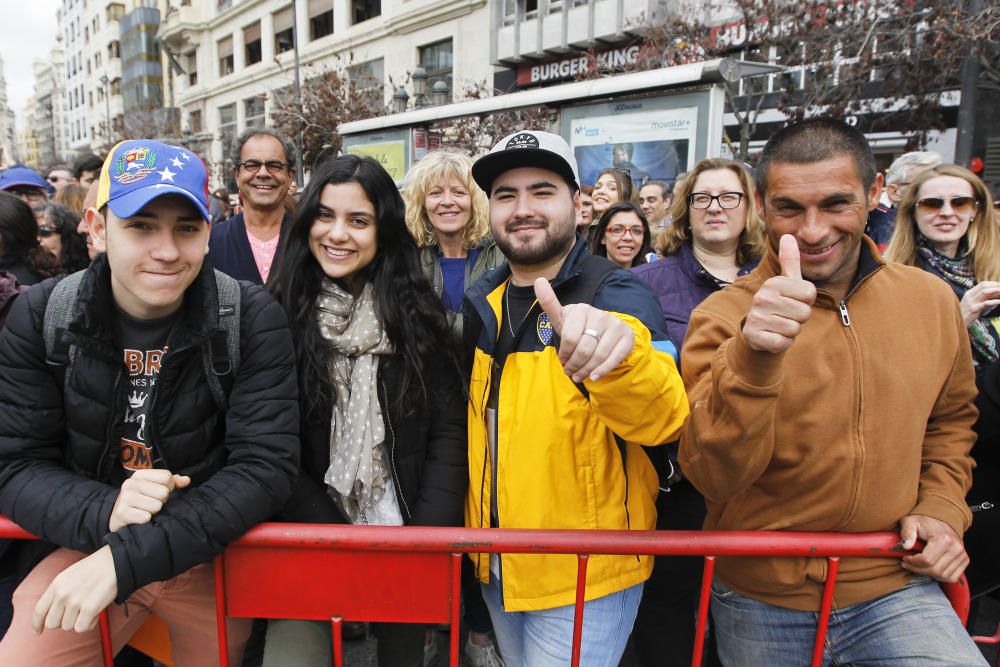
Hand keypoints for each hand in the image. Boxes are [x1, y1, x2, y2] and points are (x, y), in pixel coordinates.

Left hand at [32, 546, 117, 633]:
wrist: (115, 561)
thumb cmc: (95, 569)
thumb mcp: (70, 575)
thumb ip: (58, 592)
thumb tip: (53, 614)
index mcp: (56, 584)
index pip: (39, 611)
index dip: (36, 624)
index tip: (38, 632)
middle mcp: (63, 594)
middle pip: (52, 623)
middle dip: (62, 622)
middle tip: (75, 615)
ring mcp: (75, 602)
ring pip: (67, 627)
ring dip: (78, 621)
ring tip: (89, 608)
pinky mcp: (89, 608)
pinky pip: (81, 628)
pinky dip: (89, 624)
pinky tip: (95, 613)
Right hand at [109, 469, 189, 532]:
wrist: (117, 518)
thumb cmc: (141, 502)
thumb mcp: (154, 488)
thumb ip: (172, 483)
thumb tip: (186, 480)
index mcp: (140, 475)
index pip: (167, 476)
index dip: (169, 487)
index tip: (159, 493)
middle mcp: (130, 483)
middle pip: (163, 492)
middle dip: (161, 501)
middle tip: (150, 504)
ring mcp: (125, 498)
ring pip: (157, 506)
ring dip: (154, 512)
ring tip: (144, 511)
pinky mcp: (122, 513)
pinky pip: (146, 517)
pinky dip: (145, 520)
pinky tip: (138, 518)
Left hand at [534, 277, 634, 382]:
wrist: (606, 333)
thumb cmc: (578, 328)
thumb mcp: (563, 320)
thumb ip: (550, 304)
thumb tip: (538, 280)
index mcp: (581, 309)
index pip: (570, 337)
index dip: (565, 353)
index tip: (563, 360)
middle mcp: (600, 314)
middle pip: (584, 348)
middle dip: (574, 364)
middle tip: (570, 372)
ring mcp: (615, 325)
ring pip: (598, 356)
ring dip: (586, 370)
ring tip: (578, 376)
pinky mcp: (627, 336)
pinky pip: (614, 358)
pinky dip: (602, 371)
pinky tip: (593, 376)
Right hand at [741, 235, 816, 353]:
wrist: (756, 333)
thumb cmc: (778, 306)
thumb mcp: (786, 283)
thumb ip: (789, 261)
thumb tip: (787, 235)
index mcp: (773, 283)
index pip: (810, 294)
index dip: (806, 302)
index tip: (792, 302)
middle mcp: (762, 297)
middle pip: (804, 312)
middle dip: (799, 318)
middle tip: (785, 316)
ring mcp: (757, 317)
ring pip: (794, 328)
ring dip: (790, 331)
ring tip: (778, 326)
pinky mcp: (755, 336)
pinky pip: (782, 342)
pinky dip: (781, 343)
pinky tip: (772, 337)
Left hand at [899, 514, 968, 582]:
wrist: (941, 520)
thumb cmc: (924, 522)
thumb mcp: (910, 522)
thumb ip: (907, 533)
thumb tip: (905, 546)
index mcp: (943, 539)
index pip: (927, 560)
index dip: (913, 562)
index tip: (905, 558)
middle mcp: (956, 548)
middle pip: (935, 570)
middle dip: (918, 569)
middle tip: (908, 564)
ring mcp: (962, 555)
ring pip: (943, 576)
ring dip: (928, 574)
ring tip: (917, 566)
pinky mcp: (965, 560)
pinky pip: (952, 577)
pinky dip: (940, 577)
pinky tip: (930, 569)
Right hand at [959, 281, 999, 327]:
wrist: (958, 322)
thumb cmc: (967, 313)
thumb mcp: (973, 303)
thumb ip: (982, 297)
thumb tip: (995, 292)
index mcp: (969, 293)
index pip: (982, 284)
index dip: (993, 283)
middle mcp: (969, 296)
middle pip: (984, 286)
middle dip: (996, 286)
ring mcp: (971, 302)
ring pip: (985, 292)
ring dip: (996, 291)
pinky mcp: (973, 309)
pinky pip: (985, 303)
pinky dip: (994, 301)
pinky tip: (999, 302)